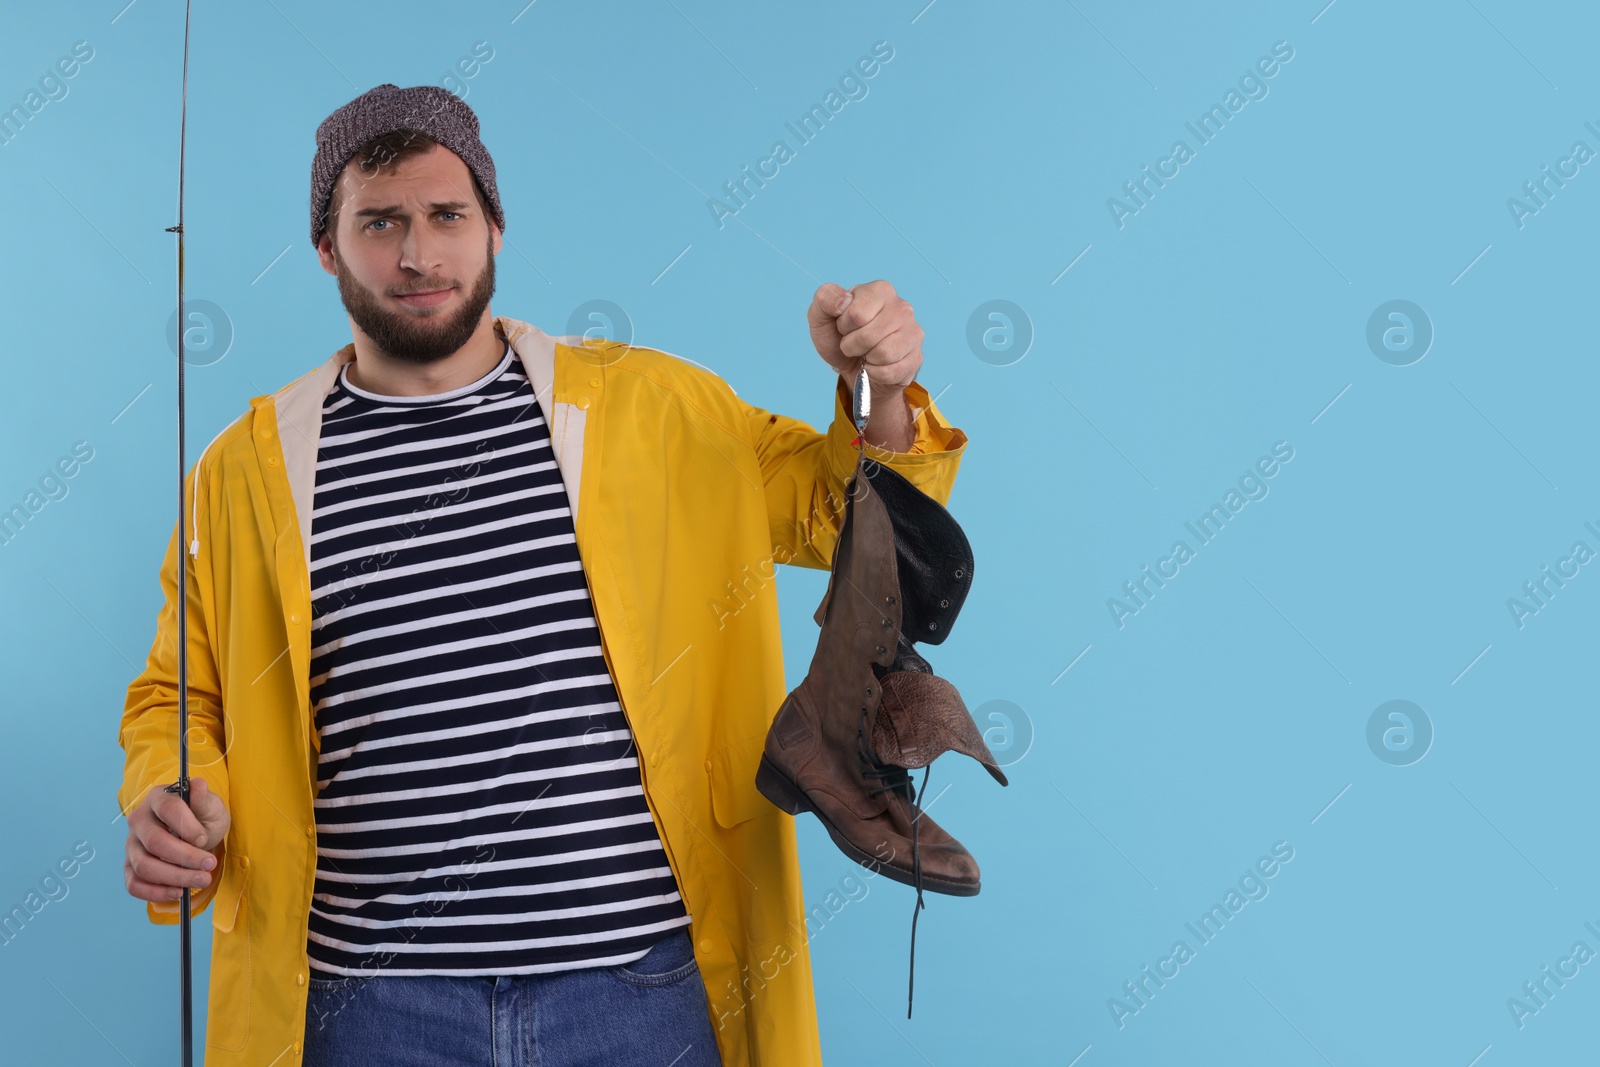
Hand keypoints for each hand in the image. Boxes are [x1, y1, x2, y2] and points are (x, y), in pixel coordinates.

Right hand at [124, 777, 229, 903]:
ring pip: (144, 865)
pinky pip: (134, 884)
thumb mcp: (211, 807)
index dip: (186, 825)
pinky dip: (155, 892)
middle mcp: (139, 820)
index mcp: (158, 799)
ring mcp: (132, 845)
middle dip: (185, 857)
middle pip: (155, 842)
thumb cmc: (202, 818)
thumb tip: (198, 784)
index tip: (203, 838)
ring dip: (175, 877)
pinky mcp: (130, 867)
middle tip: (209, 865)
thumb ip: (204, 799)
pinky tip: (178, 892)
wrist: (195, 834)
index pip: (167, 808)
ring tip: (201, 880)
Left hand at [806, 280, 923, 393]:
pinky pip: (891, 371)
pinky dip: (876, 374)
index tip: (845, 326)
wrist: (853, 367)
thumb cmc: (839, 337)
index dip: (844, 327)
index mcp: (880, 290)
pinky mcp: (916, 357)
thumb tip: (843, 302)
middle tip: (853, 343)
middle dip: (852, 346)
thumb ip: (825, 299)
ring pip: (883, 353)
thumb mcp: (822, 316)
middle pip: (869, 336)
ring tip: (865, 353)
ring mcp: (913, 332)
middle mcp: (902, 307)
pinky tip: (876, 365)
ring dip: (866, 360)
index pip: (856, 314)